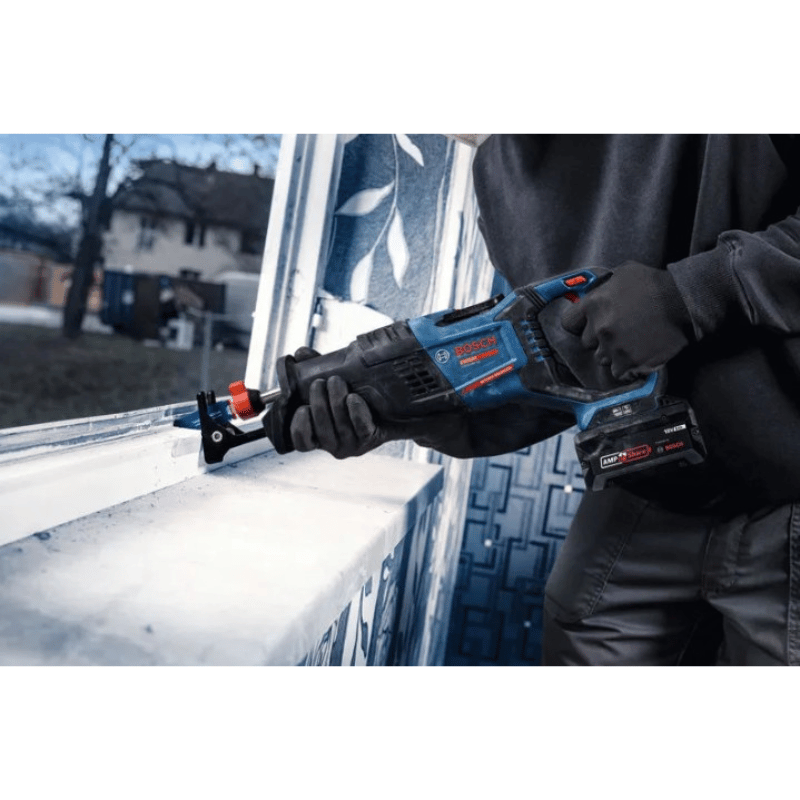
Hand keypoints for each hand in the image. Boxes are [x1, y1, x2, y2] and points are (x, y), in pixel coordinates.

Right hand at [288, 348, 388, 458]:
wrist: (390, 409)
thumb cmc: (352, 395)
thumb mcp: (329, 385)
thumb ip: (310, 369)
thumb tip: (301, 353)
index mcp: (318, 436)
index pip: (301, 443)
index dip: (299, 427)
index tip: (303, 408)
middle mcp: (334, 445)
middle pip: (322, 430)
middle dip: (318, 403)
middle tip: (320, 382)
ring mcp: (353, 444)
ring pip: (341, 426)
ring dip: (336, 401)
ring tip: (336, 381)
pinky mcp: (371, 438)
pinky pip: (361, 427)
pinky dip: (356, 411)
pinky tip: (353, 397)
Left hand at [560, 262, 693, 380]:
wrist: (684, 302)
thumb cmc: (656, 284)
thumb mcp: (624, 274)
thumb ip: (605, 287)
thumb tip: (597, 293)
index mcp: (593, 305)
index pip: (568, 323)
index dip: (579, 325)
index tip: (589, 325)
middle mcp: (599, 328)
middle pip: (587, 343)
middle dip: (599, 338)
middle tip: (618, 332)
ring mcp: (613, 347)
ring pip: (602, 358)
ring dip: (613, 353)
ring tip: (630, 343)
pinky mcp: (628, 362)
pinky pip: (618, 371)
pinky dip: (626, 366)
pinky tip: (638, 355)